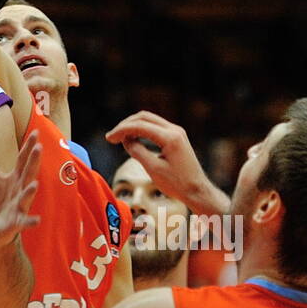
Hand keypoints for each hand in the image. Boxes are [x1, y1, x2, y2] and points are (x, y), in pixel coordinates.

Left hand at [0, 129, 40, 251]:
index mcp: (14, 178)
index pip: (22, 160)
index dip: (28, 147)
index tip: (36, 132)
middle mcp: (19, 190)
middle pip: (27, 174)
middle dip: (33, 162)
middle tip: (39, 147)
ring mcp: (19, 206)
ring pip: (26, 198)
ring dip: (30, 192)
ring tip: (35, 184)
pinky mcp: (15, 222)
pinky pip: (24, 222)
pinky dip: (30, 221)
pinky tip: (36, 220)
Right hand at [105, 110, 228, 214]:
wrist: (197, 190)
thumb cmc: (177, 184)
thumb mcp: (153, 169)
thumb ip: (137, 151)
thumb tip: (126, 139)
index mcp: (170, 138)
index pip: (140, 126)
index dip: (121, 130)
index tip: (109, 138)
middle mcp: (175, 130)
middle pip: (144, 117)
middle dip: (125, 125)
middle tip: (112, 137)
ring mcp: (177, 132)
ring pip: (149, 120)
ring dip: (133, 126)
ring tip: (119, 138)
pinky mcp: (176, 136)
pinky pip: (155, 127)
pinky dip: (141, 130)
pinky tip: (132, 138)